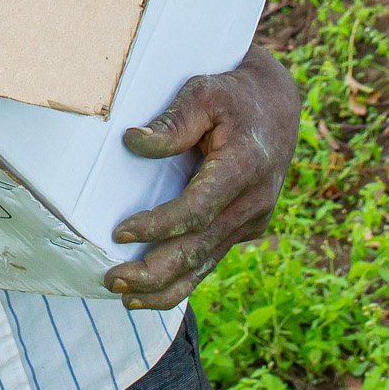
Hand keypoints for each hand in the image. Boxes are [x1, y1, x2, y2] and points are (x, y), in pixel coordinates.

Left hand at [103, 44, 300, 309]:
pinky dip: (183, 276)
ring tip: (125, 297)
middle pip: (200, 249)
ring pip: (207, 263)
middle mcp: (254, 201)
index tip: (120, 232)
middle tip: (113, 279)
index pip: (198, 209)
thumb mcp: (203, 92)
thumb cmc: (231, 95)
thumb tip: (133, 142)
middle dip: (156, 272)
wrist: (275, 106)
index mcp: (244, 168)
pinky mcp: (247, 227)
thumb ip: (173, 121)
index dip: (159, 225)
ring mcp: (253, 219)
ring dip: (166, 286)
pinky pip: (212, 256)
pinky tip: (151, 290)